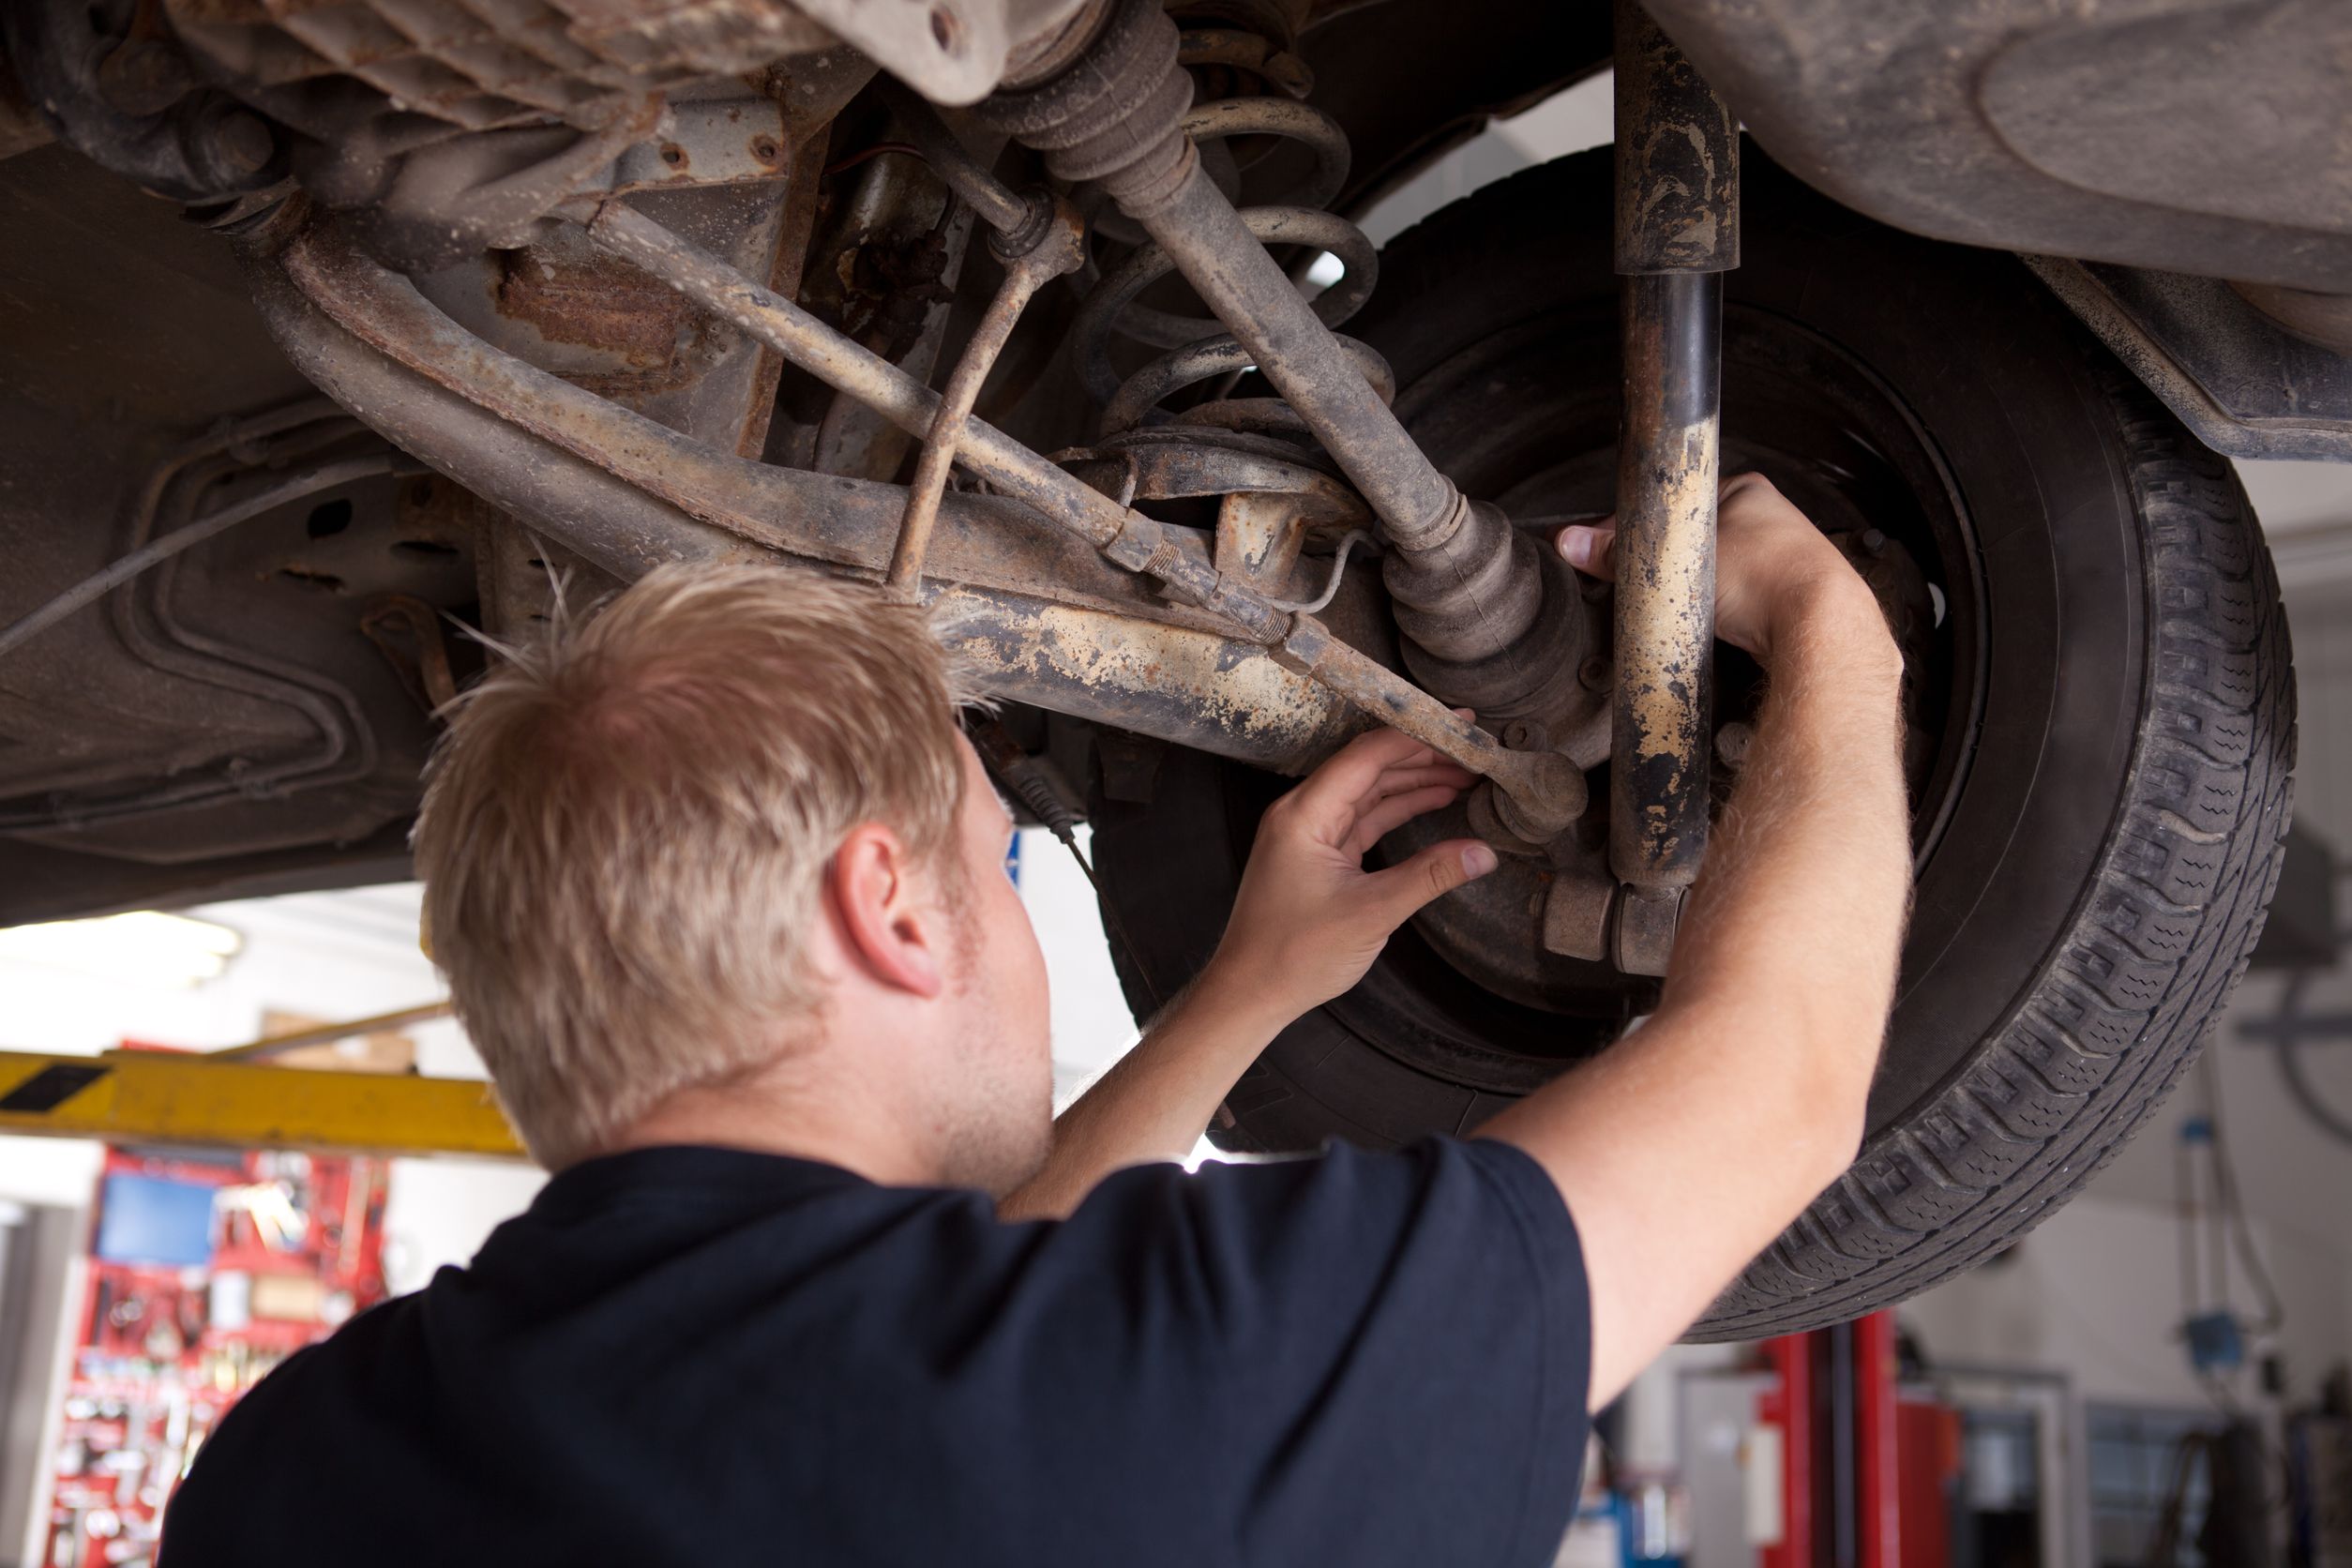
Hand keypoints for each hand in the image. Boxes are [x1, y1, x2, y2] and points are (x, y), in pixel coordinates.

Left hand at [1203, 726, 1499, 1023]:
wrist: (1250, 993)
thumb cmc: (1294, 955)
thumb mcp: (1372, 913)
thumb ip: (1429, 876)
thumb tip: (1483, 853)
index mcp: (1303, 814)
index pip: (1367, 756)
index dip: (1416, 735)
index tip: (1460, 725)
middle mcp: (1302, 813)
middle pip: (1369, 767)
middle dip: (1422, 755)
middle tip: (1473, 748)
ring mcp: (1309, 833)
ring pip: (1369, 792)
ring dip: (1414, 781)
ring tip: (1465, 772)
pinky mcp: (1319, 855)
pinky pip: (1364, 818)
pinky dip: (1398, 809)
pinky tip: (1434, 800)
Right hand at [1556, 472, 1886, 666]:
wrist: (1819, 624)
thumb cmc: (1768, 577)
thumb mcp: (1675, 562)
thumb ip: (1618, 553)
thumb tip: (1573, 543)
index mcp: (1745, 489)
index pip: (1676, 501)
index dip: (1643, 526)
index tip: (1617, 548)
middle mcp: (1768, 519)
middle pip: (1694, 539)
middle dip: (1669, 562)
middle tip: (1649, 582)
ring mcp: (1779, 560)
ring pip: (1716, 573)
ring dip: (1696, 591)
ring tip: (1682, 606)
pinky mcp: (1782, 599)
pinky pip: (1736, 602)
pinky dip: (1720, 614)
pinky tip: (1712, 624)